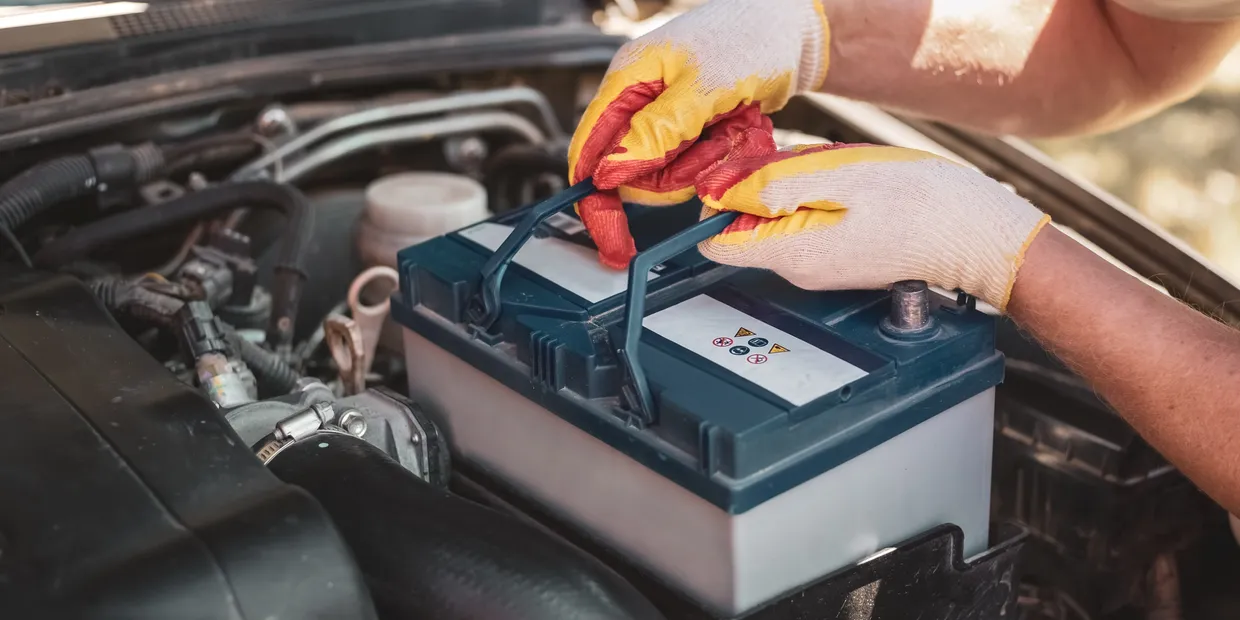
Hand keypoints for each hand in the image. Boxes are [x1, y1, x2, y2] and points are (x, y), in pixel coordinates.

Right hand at [568, 0, 830, 268]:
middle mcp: (639, 100)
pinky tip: (737, 128)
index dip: (596, 199)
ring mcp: (665, 117)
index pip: (589, 150)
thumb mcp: (704, 86)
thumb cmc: (750, 37)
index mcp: (627, 80)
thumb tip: (611, 171)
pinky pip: (693, 165)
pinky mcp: (690, 129)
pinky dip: (718, 156)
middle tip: (711, 147)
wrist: (792, 31)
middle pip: (632, 172)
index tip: (612, 238)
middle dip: (673, 174)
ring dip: (703, 163)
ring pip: (667, 173)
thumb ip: (657, 130)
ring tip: (731, 128)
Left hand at [695, 142, 1050, 310]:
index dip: (718, 201)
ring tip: (843, 175)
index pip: (717, 241)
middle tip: (812, 163)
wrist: (978, 235)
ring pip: (781, 215)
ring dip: (799, 186)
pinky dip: (822, 195)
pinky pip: (810, 218)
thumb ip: (776, 186)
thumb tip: (723, 193)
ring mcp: (820, 266)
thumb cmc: (924, 206)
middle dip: (766, 184)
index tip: (741, 172)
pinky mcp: (839, 255)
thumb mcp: (842, 178)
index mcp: (793, 254)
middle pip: (749, 222)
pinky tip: (856, 186)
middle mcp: (799, 269)